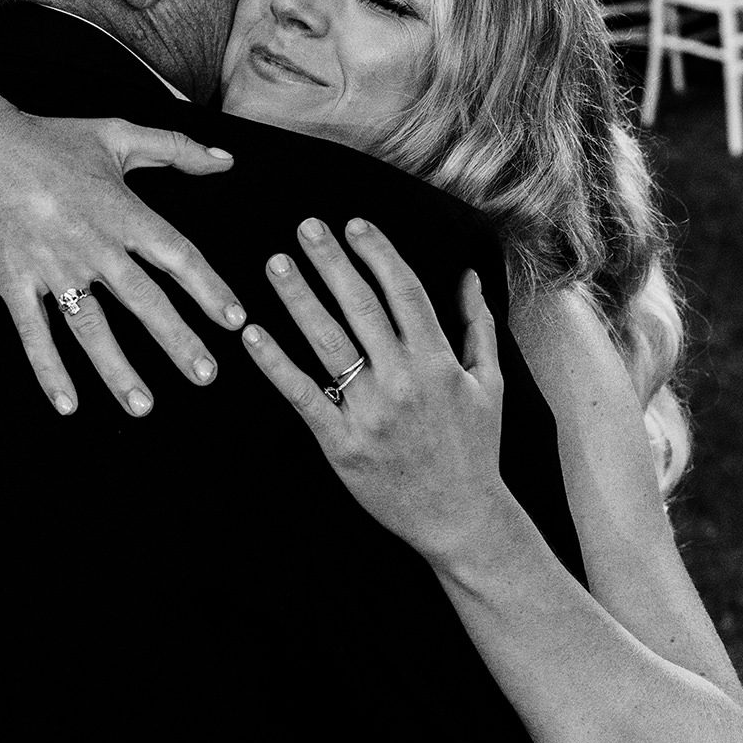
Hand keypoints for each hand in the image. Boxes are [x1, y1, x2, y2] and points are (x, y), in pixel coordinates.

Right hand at [0, 95, 245, 416]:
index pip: (176, 253)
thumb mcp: (116, 134)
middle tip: (206, 375)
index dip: (209, 287)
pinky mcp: (12, 280)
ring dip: (117, 369)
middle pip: (142, 299)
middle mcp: (89, 242)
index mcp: (119, 209)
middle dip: (177, 340)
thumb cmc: (50, 139)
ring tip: (143, 406)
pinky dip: (49, 370)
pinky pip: (33, 332)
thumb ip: (176, 149)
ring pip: (90, 326)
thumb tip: (227, 161)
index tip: (235, 319)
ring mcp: (49, 264)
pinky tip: (68, 404)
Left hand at [239, 217, 509, 561]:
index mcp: (438, 361)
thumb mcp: (489, 383)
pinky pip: (303, 396)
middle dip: (330, 261)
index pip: (403, 292)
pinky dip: (275, 364)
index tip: (353, 224)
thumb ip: (478, 326)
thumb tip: (468, 275)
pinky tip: (253, 334)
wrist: (461, 518)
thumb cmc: (475, 449)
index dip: (377, 253)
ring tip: (276, 264)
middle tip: (305, 226)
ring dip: (298, 298)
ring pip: (327, 342)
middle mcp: (403, 380)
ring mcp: (370, 412)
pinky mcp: (342, 444)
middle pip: (360, 306)